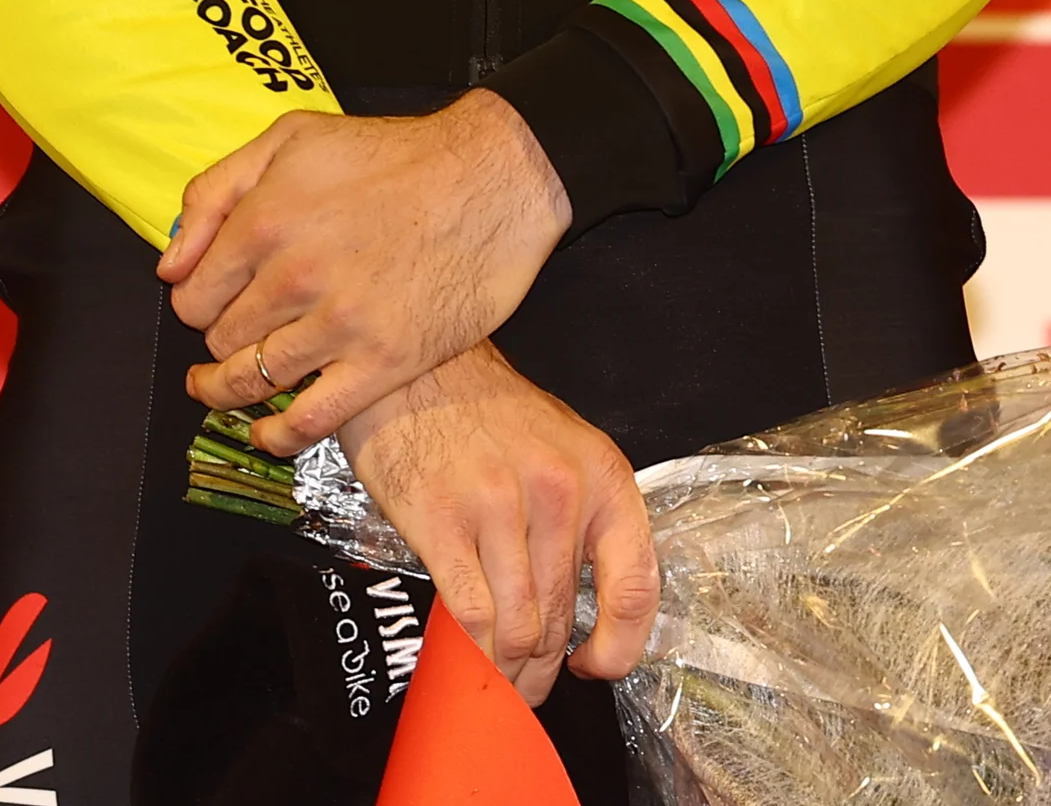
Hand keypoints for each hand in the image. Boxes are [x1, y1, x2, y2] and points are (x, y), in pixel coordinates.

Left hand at [157, 93, 568, 453]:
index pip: (191, 296)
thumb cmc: (392, 154)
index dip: (197, 304)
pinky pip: (310, 420)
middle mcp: (294, 276)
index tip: (212, 305)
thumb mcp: (291, 138)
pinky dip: (278, 435)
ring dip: (233, 391)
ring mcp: (339, 324)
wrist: (487, 177)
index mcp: (265, 220)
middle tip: (237, 335)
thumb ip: (217, 191)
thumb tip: (171, 262)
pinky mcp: (383, 361)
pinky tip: (268, 431)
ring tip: (228, 389)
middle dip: (220, 341)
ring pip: (254, 382)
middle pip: (220, 341)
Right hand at [339, 343, 659, 705]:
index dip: (620, 647)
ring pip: (519, 629)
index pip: (636, 587)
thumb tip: (584, 617)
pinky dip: (472, 652)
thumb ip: (581, 523)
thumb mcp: (561, 449)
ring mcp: (500, 506)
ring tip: (499, 677)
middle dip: (544, 666)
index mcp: (600, 474)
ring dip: (508, 670)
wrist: (414, 367)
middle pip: (564, 618)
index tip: (595, 666)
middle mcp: (558, 491)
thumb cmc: (486, 412)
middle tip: (528, 683)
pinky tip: (468, 657)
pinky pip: (472, 616)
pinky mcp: (444, 520)